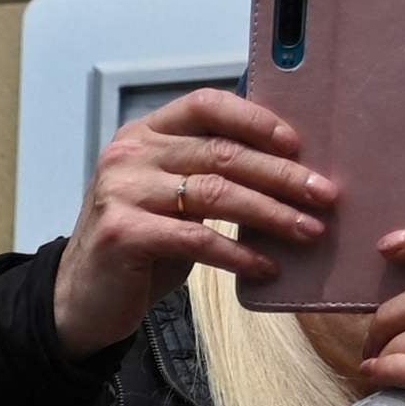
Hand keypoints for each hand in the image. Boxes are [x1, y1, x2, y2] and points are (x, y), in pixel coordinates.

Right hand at [48, 87, 334, 355]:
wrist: (79, 299)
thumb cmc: (139, 246)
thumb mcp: (169, 197)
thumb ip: (207, 173)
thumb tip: (286, 168)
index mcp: (144, 134)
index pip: (207, 106)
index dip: (256, 120)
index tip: (298, 144)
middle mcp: (130, 155)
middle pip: (221, 153)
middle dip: (281, 175)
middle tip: (324, 195)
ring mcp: (122, 192)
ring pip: (216, 194)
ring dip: (271, 214)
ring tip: (309, 232)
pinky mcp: (123, 234)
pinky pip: (197, 239)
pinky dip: (238, 254)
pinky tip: (266, 266)